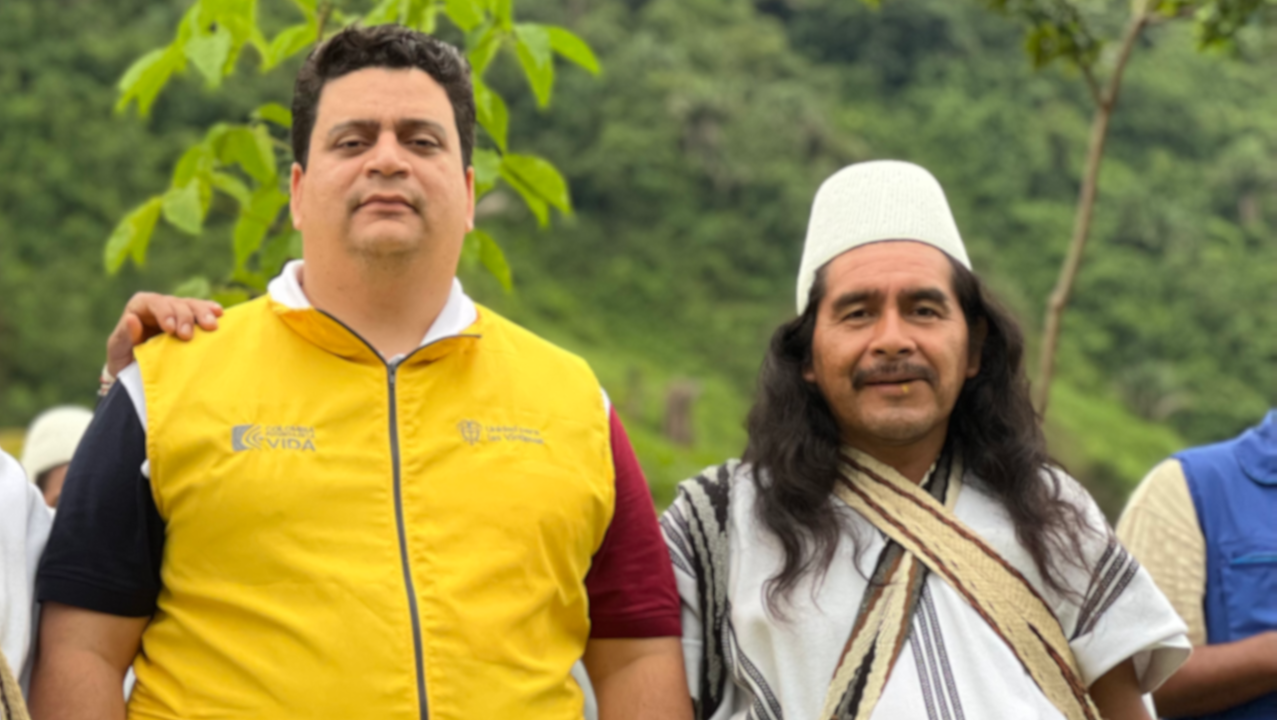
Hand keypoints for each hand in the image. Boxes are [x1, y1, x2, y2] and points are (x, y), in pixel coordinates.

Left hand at [106, 293, 222, 375]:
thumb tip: (132, 319)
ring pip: (192, 305)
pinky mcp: (190, 321)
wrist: (136, 370)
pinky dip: (211, 311)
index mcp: (140, 308)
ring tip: (211, 326)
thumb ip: (126, 334)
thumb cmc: (124, 359)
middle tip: (187, 335)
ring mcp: (177, 312)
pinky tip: (220, 314)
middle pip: (176, 303)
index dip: (164, 312)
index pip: (153, 302)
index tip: (170, 329)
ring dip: (202, 314)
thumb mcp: (119, 348)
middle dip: (184, 317)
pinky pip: (202, 311)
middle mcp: (160, 306)